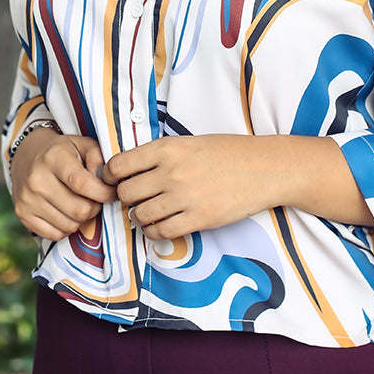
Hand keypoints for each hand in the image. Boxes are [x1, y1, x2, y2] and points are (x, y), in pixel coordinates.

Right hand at [10, 128, 116, 240]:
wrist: (27, 156)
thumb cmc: (62, 152)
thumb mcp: (83, 144)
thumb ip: (98, 158)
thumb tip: (104, 181)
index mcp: (53, 158)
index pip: (82, 184)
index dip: (103, 193)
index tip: (111, 193)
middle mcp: (36, 179)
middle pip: (79, 210)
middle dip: (94, 208)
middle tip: (95, 199)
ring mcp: (27, 199)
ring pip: (70, 225)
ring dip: (81, 219)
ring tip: (79, 203)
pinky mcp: (22, 214)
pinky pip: (55, 235)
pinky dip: (66, 228)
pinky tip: (65, 212)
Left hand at [100, 134, 273, 240]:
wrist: (265, 168)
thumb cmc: (228, 152)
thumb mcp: (190, 142)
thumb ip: (160, 155)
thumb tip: (129, 169)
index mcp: (167, 148)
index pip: (119, 164)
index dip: (109, 175)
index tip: (112, 180)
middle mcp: (172, 172)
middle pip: (126, 193)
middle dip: (125, 198)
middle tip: (134, 199)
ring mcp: (184, 197)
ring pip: (140, 215)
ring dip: (139, 217)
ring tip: (147, 214)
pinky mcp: (199, 219)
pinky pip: (161, 232)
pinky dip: (155, 232)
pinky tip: (161, 226)